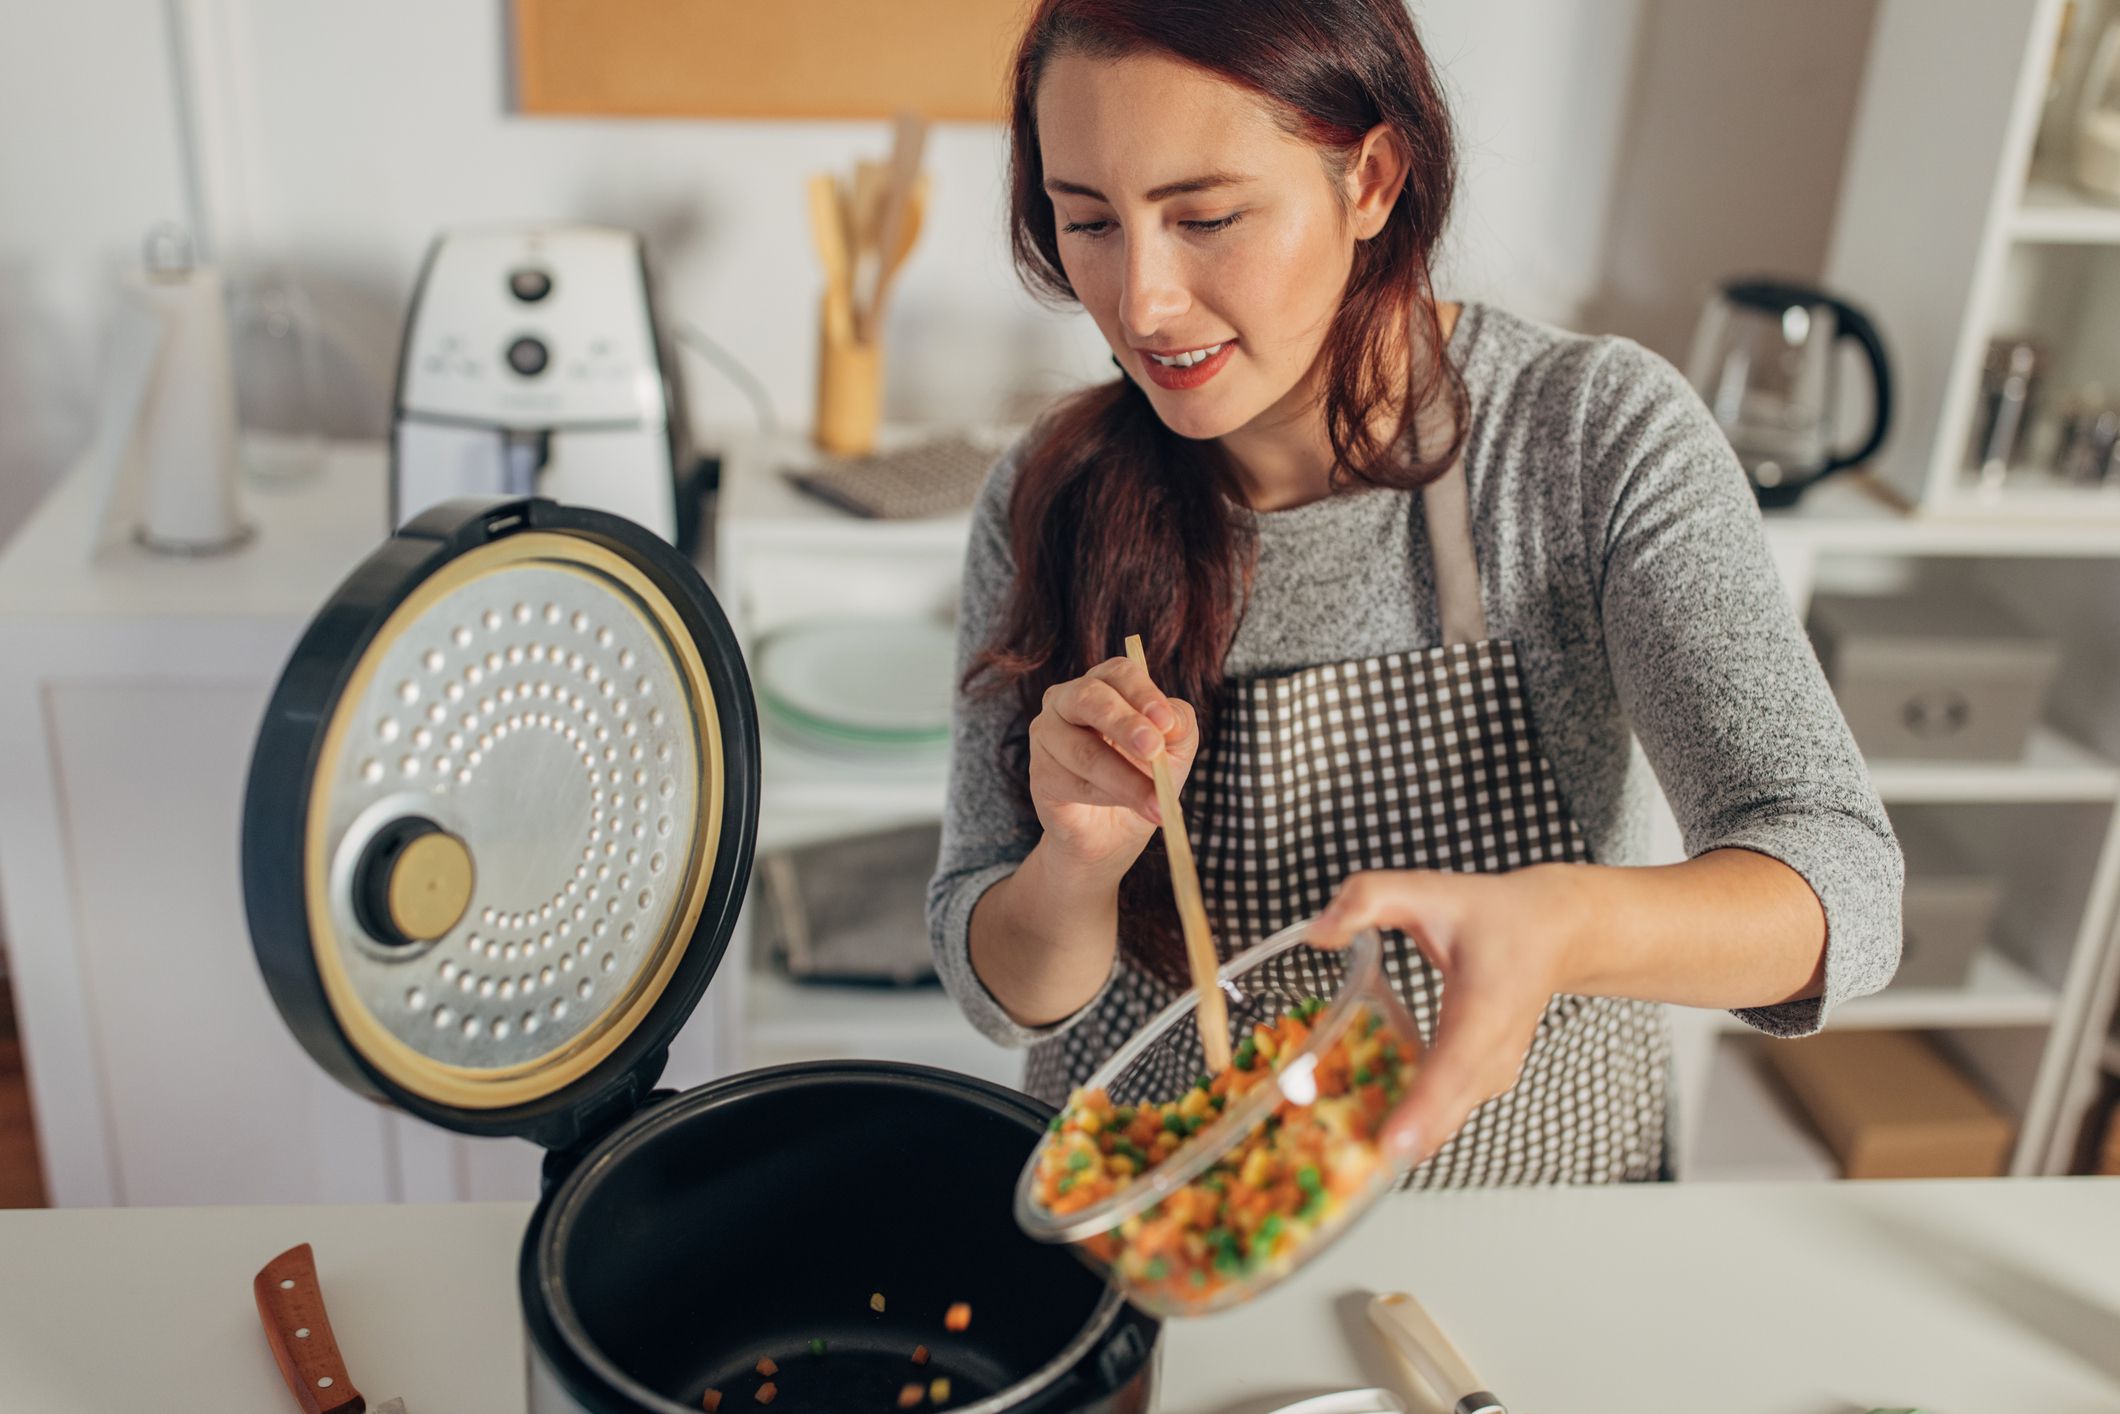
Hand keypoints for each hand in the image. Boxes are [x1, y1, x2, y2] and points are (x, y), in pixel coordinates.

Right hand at [1027, 656, 1198, 874]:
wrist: (1115, 831)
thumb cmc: (1144, 775)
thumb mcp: (1174, 748)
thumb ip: (1178, 725)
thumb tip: (1171, 720)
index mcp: (1104, 684)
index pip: (1118, 673)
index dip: (1142, 693)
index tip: (1166, 721)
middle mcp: (1067, 700)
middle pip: (1088, 698)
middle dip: (1124, 724)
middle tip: (1153, 749)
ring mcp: (1047, 734)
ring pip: (1084, 751)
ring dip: (1125, 779)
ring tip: (1157, 803)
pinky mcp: (1040, 773)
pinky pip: (1071, 783)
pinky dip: (1105, 797)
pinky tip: (1125, 808)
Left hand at [1308, 864, 1589, 1170]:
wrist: (1558, 933)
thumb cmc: (1496, 914)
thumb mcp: (1428, 889)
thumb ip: (1368, 898)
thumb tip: (1317, 932)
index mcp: (1484, 1008)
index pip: (1454, 1067)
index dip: (1423, 1109)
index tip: (1392, 1147)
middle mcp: (1494, 1054)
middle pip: (1445, 1115)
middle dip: (1393, 1146)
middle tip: (1336, 1172)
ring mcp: (1492, 1076)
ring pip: (1443, 1124)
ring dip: (1396, 1143)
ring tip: (1336, 1162)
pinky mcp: (1482, 1084)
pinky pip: (1442, 1116)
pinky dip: (1407, 1129)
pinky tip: (1360, 1136)